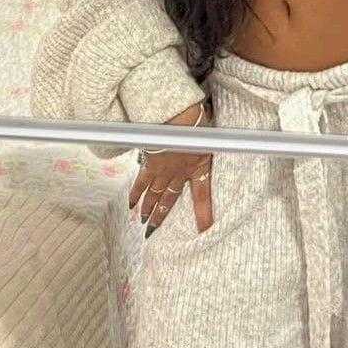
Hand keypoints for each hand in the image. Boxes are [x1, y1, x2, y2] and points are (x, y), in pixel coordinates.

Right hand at [128, 98, 213, 238]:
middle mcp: (180, 174)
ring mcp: (164, 170)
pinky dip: (135, 193)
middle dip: (162, 216)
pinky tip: (130, 204)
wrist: (178, 115)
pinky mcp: (150, 163)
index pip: (203, 197)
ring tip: (143, 222)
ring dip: (148, 208)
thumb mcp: (211, 133)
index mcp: (198, 168)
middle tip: (154, 231)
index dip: (204, 216)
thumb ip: (212, 137)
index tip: (205, 231)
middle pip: (170, 200)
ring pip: (154, 194)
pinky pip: (141, 182)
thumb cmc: (197, 120)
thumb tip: (216, 129)